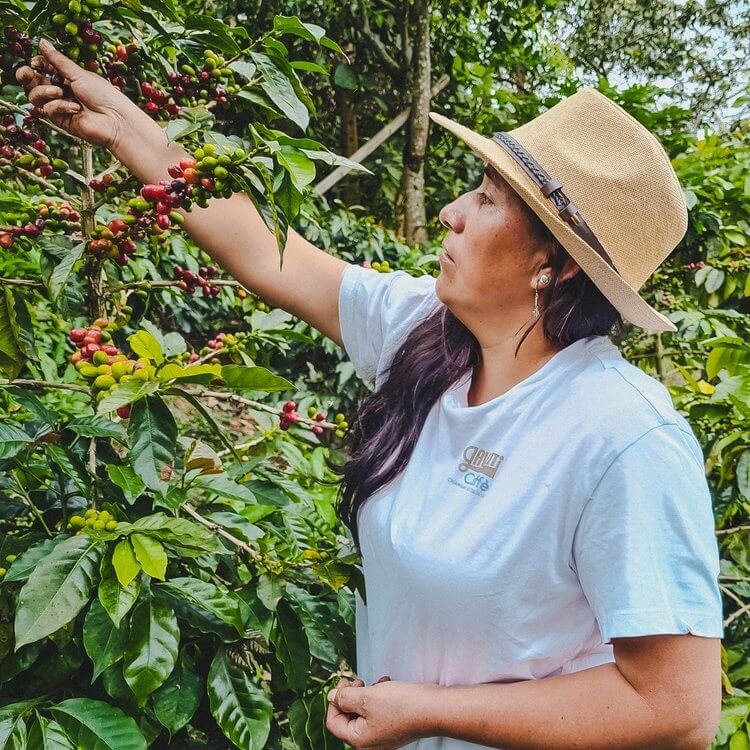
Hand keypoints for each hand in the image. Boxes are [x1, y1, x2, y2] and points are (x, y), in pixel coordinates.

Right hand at [16, 39, 142, 149]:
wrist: (116, 122)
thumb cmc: (105, 96)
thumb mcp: (80, 74)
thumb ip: (58, 61)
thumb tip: (42, 42)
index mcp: (68, 77)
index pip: (43, 68)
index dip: (37, 64)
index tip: (36, 61)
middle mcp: (63, 91)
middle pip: (34, 82)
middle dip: (27, 76)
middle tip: (27, 73)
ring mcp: (61, 106)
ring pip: (36, 96)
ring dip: (45, 91)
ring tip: (59, 91)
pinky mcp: (62, 120)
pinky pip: (49, 110)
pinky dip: (60, 106)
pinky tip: (75, 109)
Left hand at [326, 675, 435, 749]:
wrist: (432, 709)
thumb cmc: (402, 705)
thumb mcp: (366, 697)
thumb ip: (345, 697)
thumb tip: (332, 697)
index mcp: (359, 740)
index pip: (334, 721)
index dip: (335, 700)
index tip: (342, 683)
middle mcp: (370, 742)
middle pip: (349, 718)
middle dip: (351, 696)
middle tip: (357, 680)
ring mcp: (383, 736)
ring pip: (364, 713)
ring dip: (366, 695)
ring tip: (376, 683)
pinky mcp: (394, 727)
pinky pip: (378, 712)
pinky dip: (379, 697)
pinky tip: (386, 685)